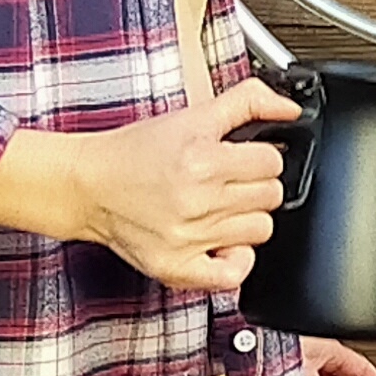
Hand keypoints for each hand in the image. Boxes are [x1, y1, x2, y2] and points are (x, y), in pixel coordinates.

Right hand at [0, 81, 296, 290]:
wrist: (86, 185)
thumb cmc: (135, 153)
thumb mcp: (193, 115)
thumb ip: (248, 101)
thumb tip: (290, 107)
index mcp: (201, 160)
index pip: (273, 161)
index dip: (262, 156)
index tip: (243, 158)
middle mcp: (196, 200)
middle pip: (271, 196)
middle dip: (256, 185)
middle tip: (228, 181)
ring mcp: (187, 238)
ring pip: (260, 231)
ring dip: (247, 219)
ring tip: (220, 208)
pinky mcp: (175, 266)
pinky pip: (233, 274)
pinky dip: (235, 260)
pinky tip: (221, 243)